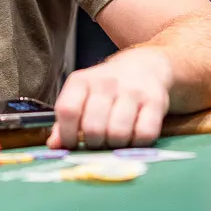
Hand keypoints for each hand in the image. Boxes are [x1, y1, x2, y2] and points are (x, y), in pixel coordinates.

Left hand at [47, 47, 172, 149]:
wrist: (144, 65)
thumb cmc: (106, 89)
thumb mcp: (82, 97)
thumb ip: (66, 122)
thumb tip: (54, 145)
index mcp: (81, 81)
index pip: (67, 110)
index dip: (67, 134)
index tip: (72, 144)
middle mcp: (106, 83)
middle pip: (93, 128)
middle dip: (93, 143)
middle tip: (98, 142)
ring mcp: (132, 91)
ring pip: (118, 134)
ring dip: (115, 145)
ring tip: (115, 139)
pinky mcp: (156, 101)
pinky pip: (144, 134)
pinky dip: (137, 143)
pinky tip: (133, 136)